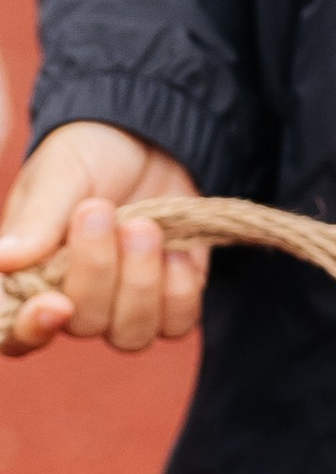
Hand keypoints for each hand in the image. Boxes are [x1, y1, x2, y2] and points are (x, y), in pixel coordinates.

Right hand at [0, 123, 204, 355]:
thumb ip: (36, 219)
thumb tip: (1, 259)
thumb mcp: (59, 173)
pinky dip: (180, 289)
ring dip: (142, 282)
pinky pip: (176, 324)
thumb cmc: (89, 155)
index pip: (17, 334)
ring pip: (131, 334)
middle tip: (100, 209)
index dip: (32, 330)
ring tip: (143, 226)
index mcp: (28, 277)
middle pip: (83, 323)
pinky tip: (175, 250)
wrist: (148, 139)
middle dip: (98, 269)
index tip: (56, 304)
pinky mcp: (170, 300)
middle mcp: (73, 301)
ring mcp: (123, 306)